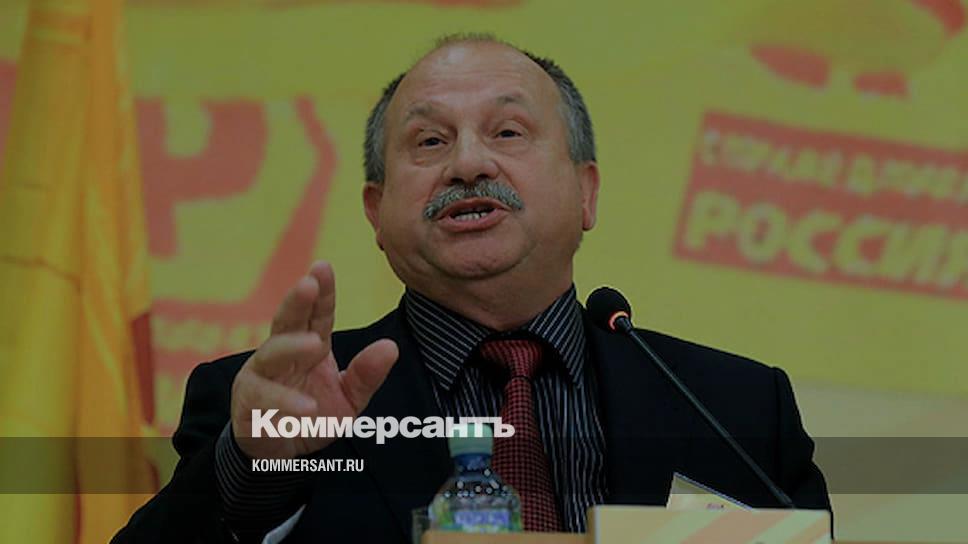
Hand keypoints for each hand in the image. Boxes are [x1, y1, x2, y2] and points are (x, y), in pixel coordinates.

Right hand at [230, 261, 397, 458]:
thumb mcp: (349, 399)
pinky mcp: (248, 406)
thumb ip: (366, 375)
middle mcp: (281, 355)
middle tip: (308, 284)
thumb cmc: (312, 416)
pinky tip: (306, 408)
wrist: (277, 454)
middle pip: (287, 321)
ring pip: (270, 354)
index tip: (324, 267)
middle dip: (296, 301)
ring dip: (291, 347)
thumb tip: (390, 347)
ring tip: (315, 345)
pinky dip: (284, 402)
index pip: (317, 315)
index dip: (322, 292)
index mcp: (308, 346)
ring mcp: (261, 377)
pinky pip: (264, 399)